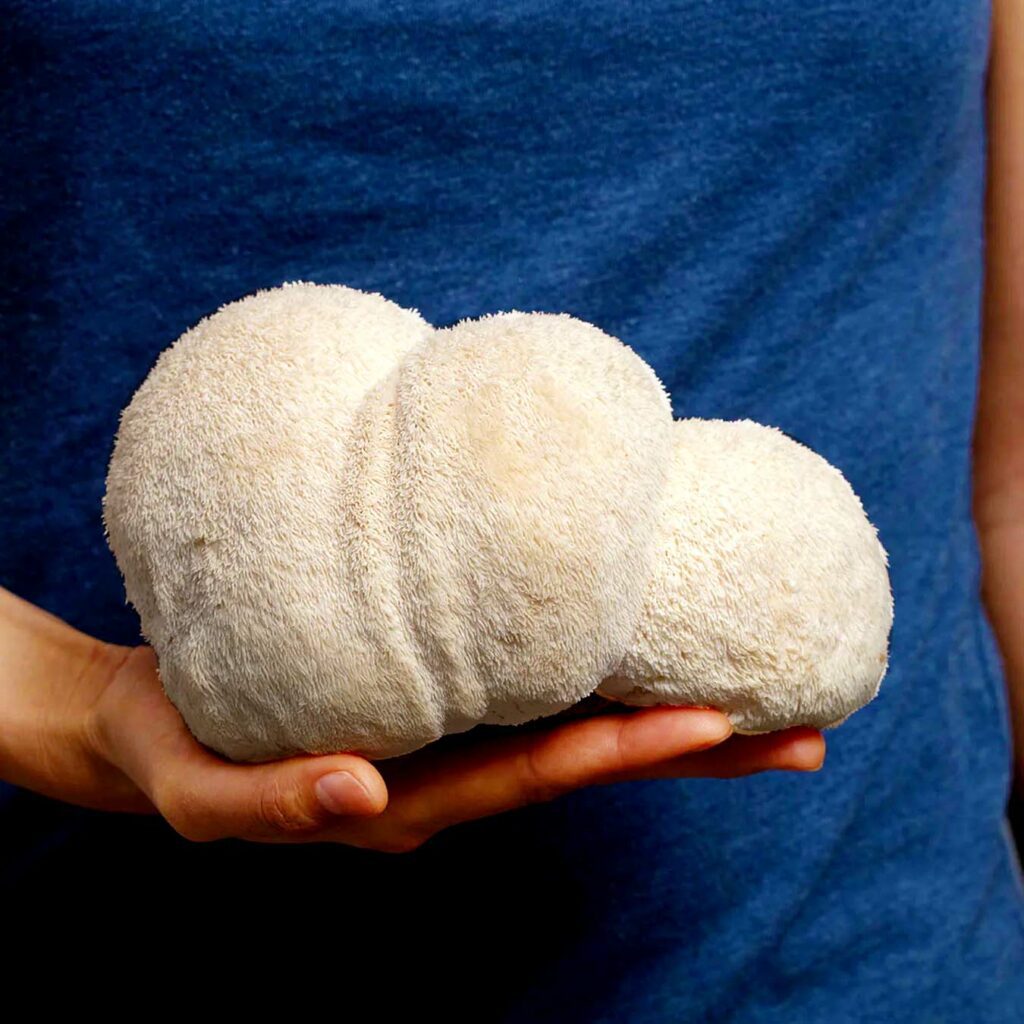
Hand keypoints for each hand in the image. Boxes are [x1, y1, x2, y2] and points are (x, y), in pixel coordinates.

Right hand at [88, 645, 823, 851]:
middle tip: (802, 733)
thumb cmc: (176, 747)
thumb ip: (275, 804)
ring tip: (773, 705)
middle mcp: (449, 770)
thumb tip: (362, 790)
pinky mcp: (441, 690)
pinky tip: (657, 649)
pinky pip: (538, 687)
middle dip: (692, 751)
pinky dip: (608, 677)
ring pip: (577, 728)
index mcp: (408, 797)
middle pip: (585, 760)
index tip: (715, 726)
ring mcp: (453, 734)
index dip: (621, 751)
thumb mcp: (199, 794)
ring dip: (674, 721)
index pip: (532, 776)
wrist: (151, 718)